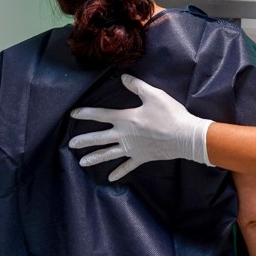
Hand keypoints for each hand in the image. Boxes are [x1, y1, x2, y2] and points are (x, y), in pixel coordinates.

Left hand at [68, 74, 213, 180]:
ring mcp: (132, 148)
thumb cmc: (169, 114)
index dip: (86, 113)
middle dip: (84, 140)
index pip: (101, 115)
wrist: (185, 136)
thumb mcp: (154, 95)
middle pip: (100, 138)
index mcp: (126, 119)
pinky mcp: (141, 157)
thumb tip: (123, 77)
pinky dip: (119, 172)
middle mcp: (124, 135)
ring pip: (109, 154)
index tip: (73, 114)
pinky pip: (127, 166)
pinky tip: (110, 178)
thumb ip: (137, 86)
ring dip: (95, 158)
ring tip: (82, 162)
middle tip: (71, 144)